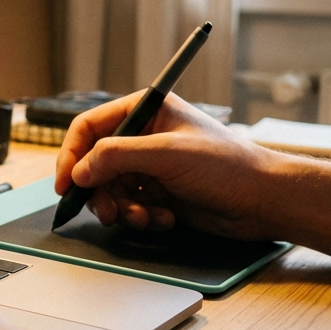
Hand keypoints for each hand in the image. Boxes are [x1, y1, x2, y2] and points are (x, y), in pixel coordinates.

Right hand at [54, 92, 273, 239]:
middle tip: (106, 212)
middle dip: (99, 191)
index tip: (65, 184)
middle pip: (95, 164)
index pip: (89, 128)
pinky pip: (129, 206)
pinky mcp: (159, 192)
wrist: (265, 200)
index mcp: (144, 111)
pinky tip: (164, 218)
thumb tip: (79, 171)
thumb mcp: (167, 154)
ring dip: (121, 208)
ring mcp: (150, 166)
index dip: (72, 155)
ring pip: (110, 189)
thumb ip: (117, 157)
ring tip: (142, 217)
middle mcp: (143, 137)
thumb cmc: (227, 165)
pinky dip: (140, 216)